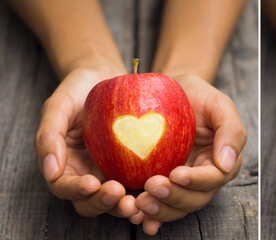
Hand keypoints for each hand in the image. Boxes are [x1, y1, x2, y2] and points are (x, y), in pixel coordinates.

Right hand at [34, 68, 138, 219]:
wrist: (108, 77)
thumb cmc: (78, 89)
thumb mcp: (58, 106)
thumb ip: (48, 136)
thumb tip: (50, 171)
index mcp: (64, 164)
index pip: (64, 186)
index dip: (76, 190)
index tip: (91, 184)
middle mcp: (86, 174)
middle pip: (90, 202)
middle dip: (102, 203)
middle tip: (118, 193)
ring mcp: (111, 174)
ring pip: (116, 201)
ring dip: (124, 206)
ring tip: (136, 202)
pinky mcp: (134, 169)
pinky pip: (140, 186)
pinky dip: (146, 195)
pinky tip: (158, 192)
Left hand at [134, 74, 246, 234]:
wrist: (163, 93)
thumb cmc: (194, 94)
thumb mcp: (217, 103)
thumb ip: (230, 130)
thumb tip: (227, 163)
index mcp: (221, 161)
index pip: (214, 178)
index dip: (197, 180)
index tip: (176, 174)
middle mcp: (203, 178)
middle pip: (195, 199)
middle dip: (174, 198)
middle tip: (151, 187)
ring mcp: (180, 185)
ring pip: (176, 208)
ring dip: (160, 211)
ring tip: (140, 203)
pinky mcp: (159, 187)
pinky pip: (156, 206)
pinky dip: (148, 216)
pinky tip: (135, 216)